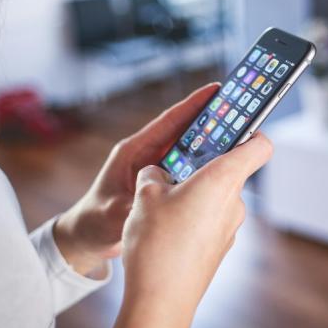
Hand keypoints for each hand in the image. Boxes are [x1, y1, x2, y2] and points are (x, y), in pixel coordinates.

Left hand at [53, 83, 220, 274]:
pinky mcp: (162, 183)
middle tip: (239, 112)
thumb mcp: (113, 213)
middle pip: (184, 132)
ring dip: (211, 145)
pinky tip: (224, 169)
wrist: (87, 237)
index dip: (192, 104)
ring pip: (189, 151)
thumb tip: (157, 202)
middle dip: (210, 121)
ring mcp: (155, 169)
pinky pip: (188, 170)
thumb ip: (136, 205)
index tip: (216, 90)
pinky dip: (204, 167)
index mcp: (134, 151)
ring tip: (240, 137)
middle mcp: (147, 155)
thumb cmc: (94, 221)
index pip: (168, 122)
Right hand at [104, 131, 272, 327]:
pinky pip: (209, 221)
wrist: (161, 303)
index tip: (235, 124)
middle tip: (173, 165)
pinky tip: (164, 229)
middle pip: (229, 170)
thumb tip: (157, 174)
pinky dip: (191, 217)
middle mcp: (234, 203)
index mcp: (222, 180)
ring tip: (159, 203)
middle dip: (201, 165)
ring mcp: (230, 228)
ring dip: (192, 193)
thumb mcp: (144, 197)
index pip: (259, 145)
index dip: (251, 130)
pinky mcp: (219, 248)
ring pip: (215, 197)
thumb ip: (154, 175)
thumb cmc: (156, 245)